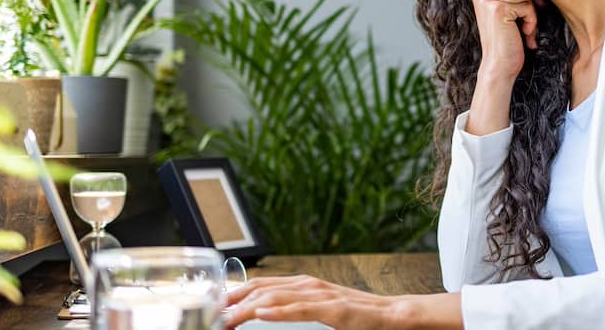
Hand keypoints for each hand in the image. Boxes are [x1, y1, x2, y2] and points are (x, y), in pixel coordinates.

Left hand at [224, 275, 400, 329]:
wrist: (392, 314)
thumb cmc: (356, 316)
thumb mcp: (319, 309)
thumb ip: (294, 308)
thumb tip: (263, 315)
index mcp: (303, 284)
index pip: (258, 284)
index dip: (233, 294)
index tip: (213, 308)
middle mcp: (308, 284)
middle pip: (260, 289)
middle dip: (232, 303)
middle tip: (211, 316)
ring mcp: (321, 294)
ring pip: (276, 297)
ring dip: (247, 309)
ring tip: (226, 319)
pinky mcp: (334, 309)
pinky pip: (302, 309)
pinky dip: (279, 311)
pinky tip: (261, 314)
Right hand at [471, 0, 538, 82]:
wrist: (500, 67)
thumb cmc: (508, 42)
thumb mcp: (509, 14)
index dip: (525, 4)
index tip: (521, 24)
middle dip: (529, 11)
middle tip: (526, 31)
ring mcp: (488, 0)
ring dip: (532, 18)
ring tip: (526, 34)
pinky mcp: (498, 8)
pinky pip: (528, 7)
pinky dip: (532, 23)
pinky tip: (525, 36)